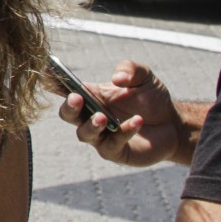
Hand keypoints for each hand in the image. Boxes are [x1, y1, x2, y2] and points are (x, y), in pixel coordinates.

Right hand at [56, 60, 181, 166]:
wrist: (173, 124)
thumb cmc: (152, 99)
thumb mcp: (144, 77)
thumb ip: (130, 69)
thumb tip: (116, 78)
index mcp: (92, 96)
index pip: (67, 88)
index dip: (54, 81)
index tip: (48, 72)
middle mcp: (91, 117)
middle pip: (68, 115)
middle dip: (69, 107)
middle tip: (76, 99)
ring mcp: (101, 136)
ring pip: (84, 134)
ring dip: (91, 125)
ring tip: (103, 118)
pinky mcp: (116, 152)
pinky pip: (112, 145)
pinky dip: (123, 132)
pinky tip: (137, 121)